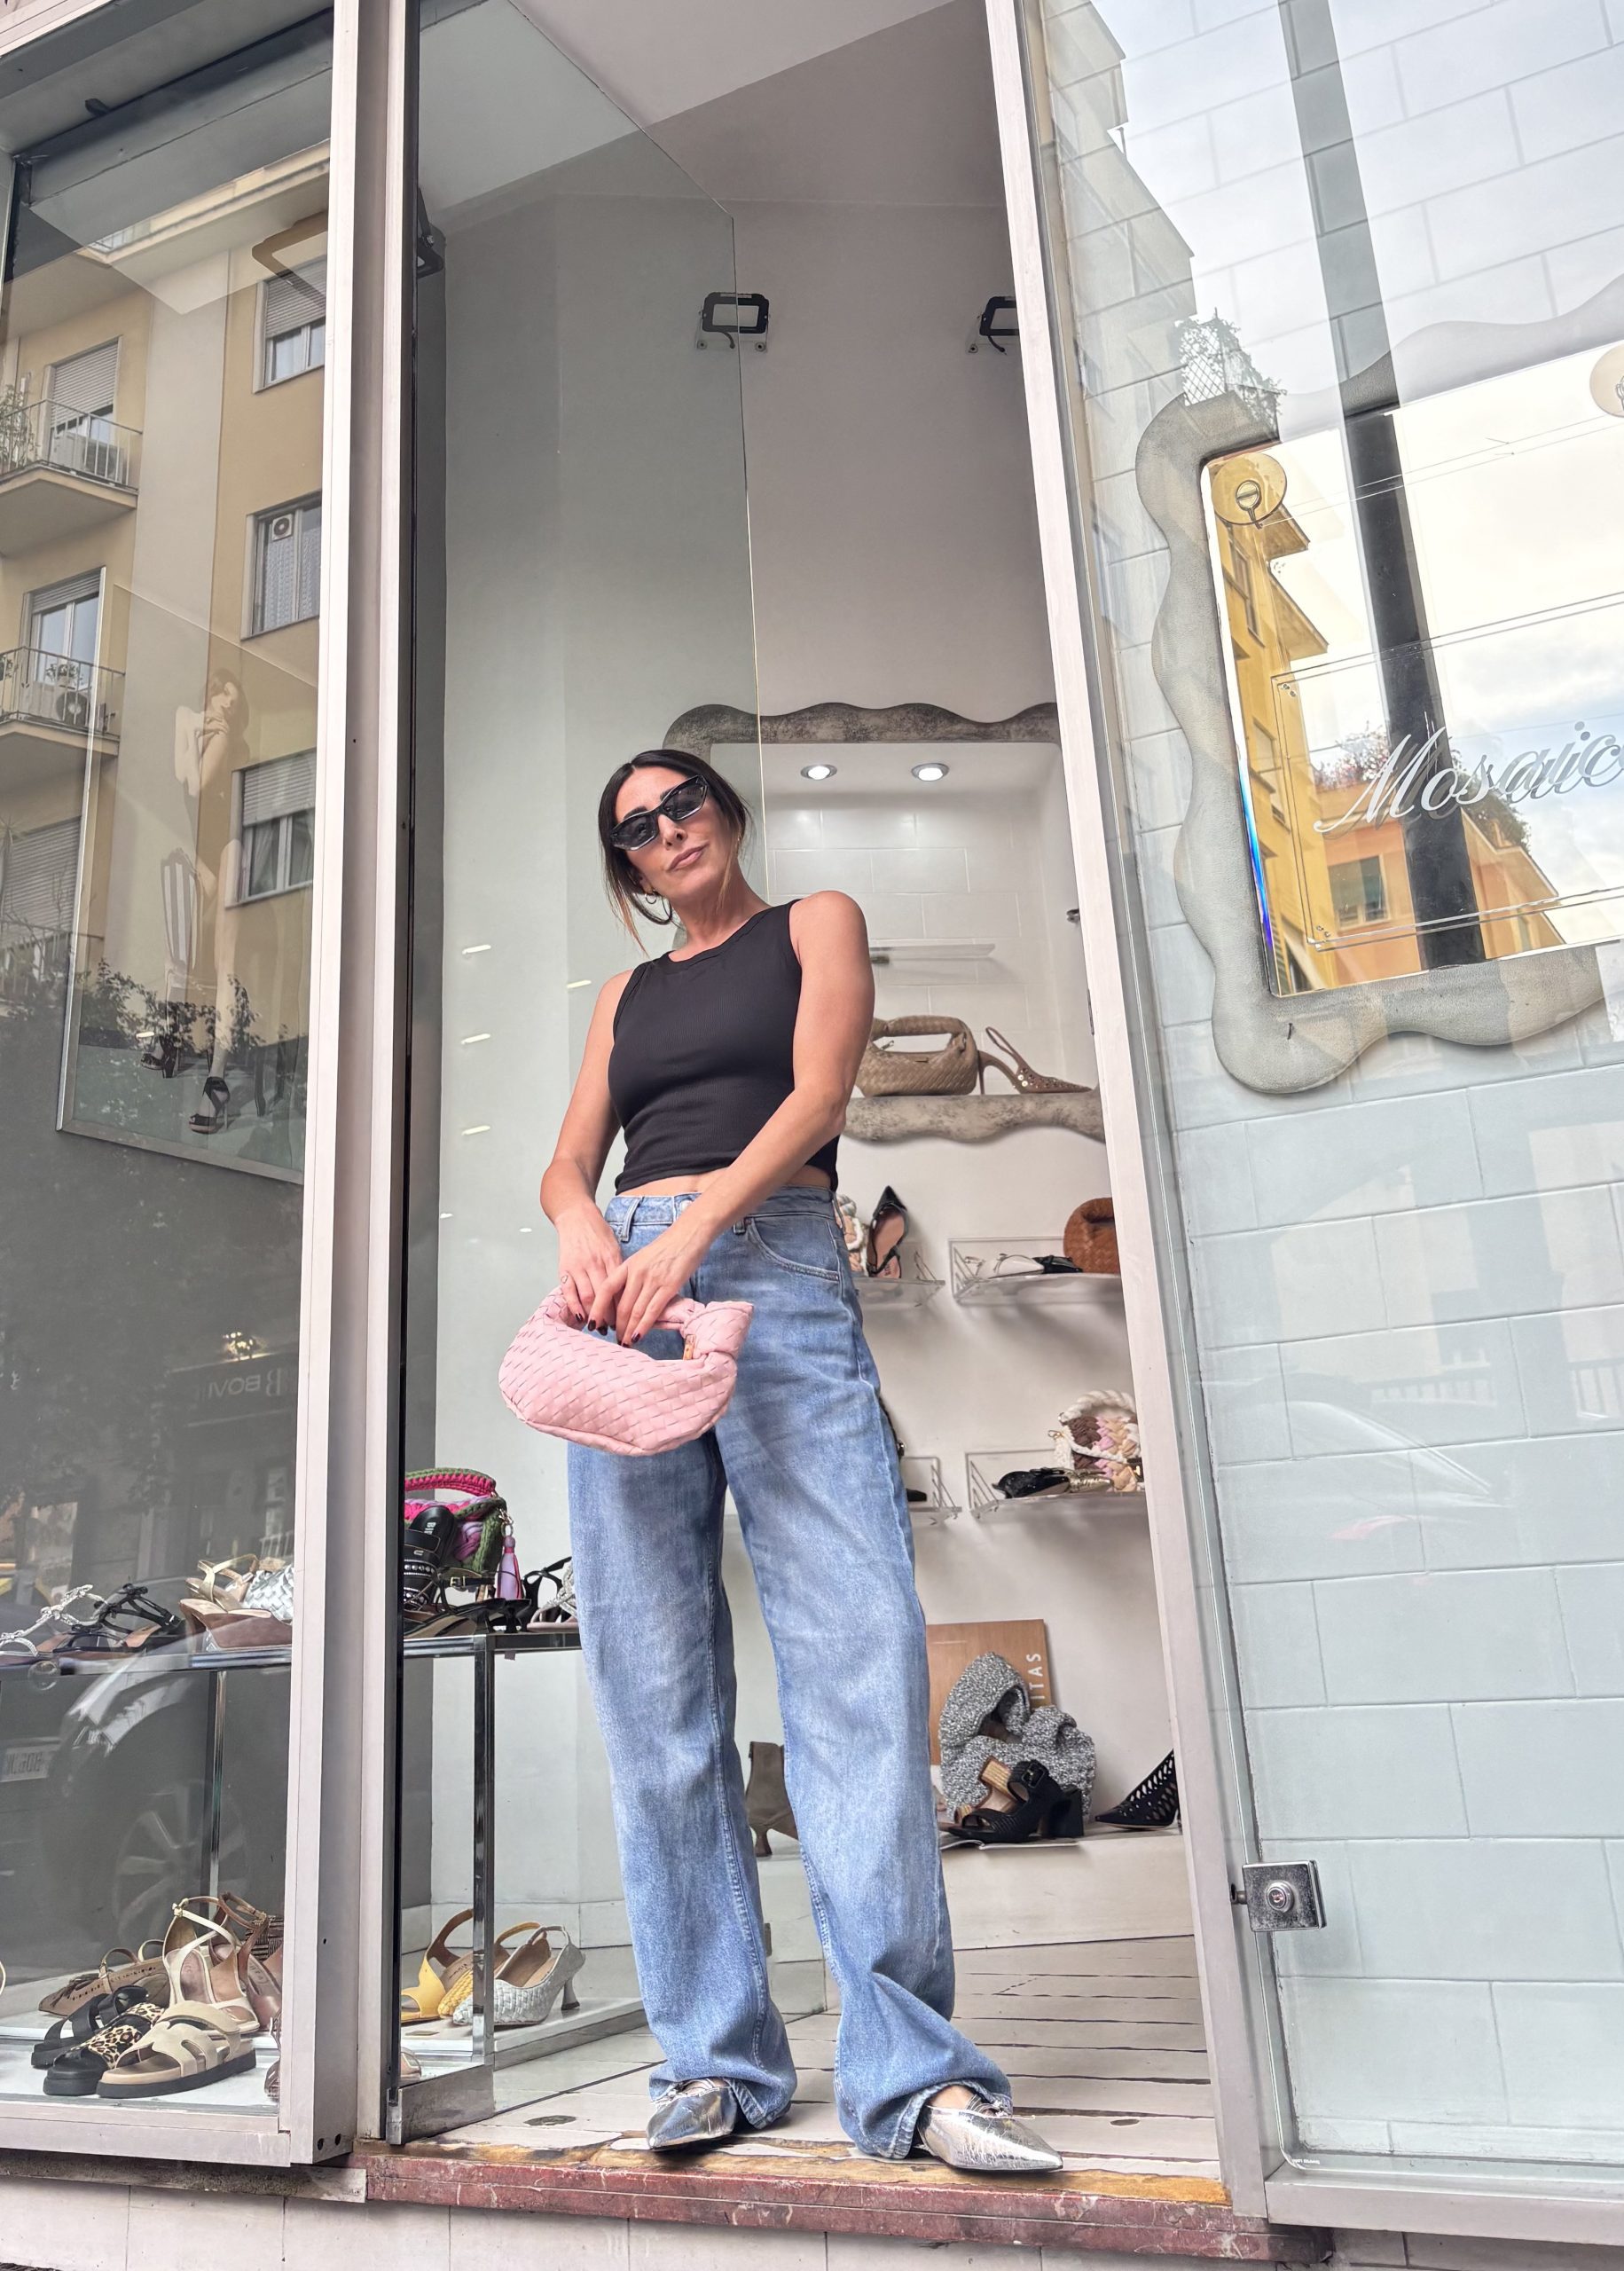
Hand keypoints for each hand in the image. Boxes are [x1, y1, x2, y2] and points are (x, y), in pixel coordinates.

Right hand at [555, 1203, 621, 1323]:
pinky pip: (568, 1291)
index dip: (623, 1307)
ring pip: (587, 1296)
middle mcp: (595, 1263)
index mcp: (611, 1258)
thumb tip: (627, 1291)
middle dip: (610, 1316)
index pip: (619, 1288)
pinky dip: (574, 1306)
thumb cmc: (598, 1232)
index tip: (628, 1320)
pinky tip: (580, 1318)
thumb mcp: (615, 1247)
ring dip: (593, 1315)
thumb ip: (619, 1268)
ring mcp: (578, 1266)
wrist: (576, 1217)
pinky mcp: (564, 1268)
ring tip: (599, 1327)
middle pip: (604, 1296)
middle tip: (615, 1329)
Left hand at [587, 1217, 709, 1344]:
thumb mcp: (643, 1258)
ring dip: (629, 1330)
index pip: (607, 1290)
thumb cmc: (668, 1247)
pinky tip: (638, 1336)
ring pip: (636, 1311)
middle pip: (621, 1305)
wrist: (689, 1234)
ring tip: (625, 1342)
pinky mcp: (669, 1286)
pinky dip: (644, 1326)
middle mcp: (637, 1273)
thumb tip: (627, 1298)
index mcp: (628, 1265)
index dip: (598, 1308)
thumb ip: (634, 1276)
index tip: (594, 1323)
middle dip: (617, 1326)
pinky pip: (652, 1311)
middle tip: (615, 1339)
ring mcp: (653, 1280)